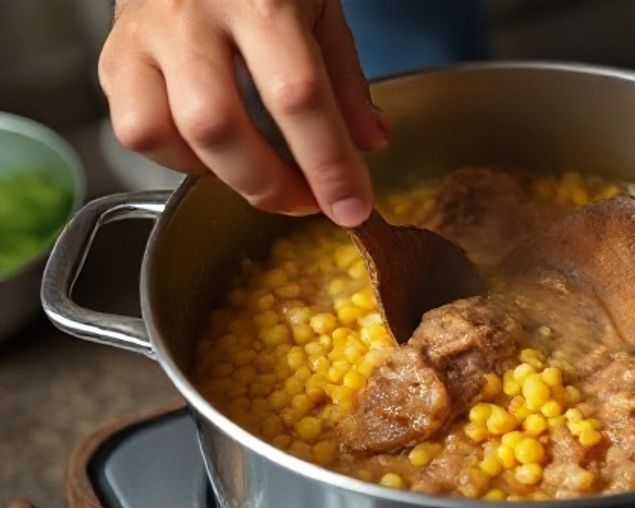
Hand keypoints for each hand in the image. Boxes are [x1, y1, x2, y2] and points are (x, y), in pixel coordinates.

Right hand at [99, 0, 387, 225]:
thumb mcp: (319, 6)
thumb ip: (345, 78)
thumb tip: (368, 144)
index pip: (298, 98)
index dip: (328, 165)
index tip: (351, 208)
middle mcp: (192, 15)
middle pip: (219, 126)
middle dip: (270, 185)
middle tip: (306, 201)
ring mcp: (144, 33)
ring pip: (160, 132)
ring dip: (218, 176)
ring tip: (259, 176)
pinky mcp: (114, 52)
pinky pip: (133, 126)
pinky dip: (175, 158)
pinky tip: (213, 154)